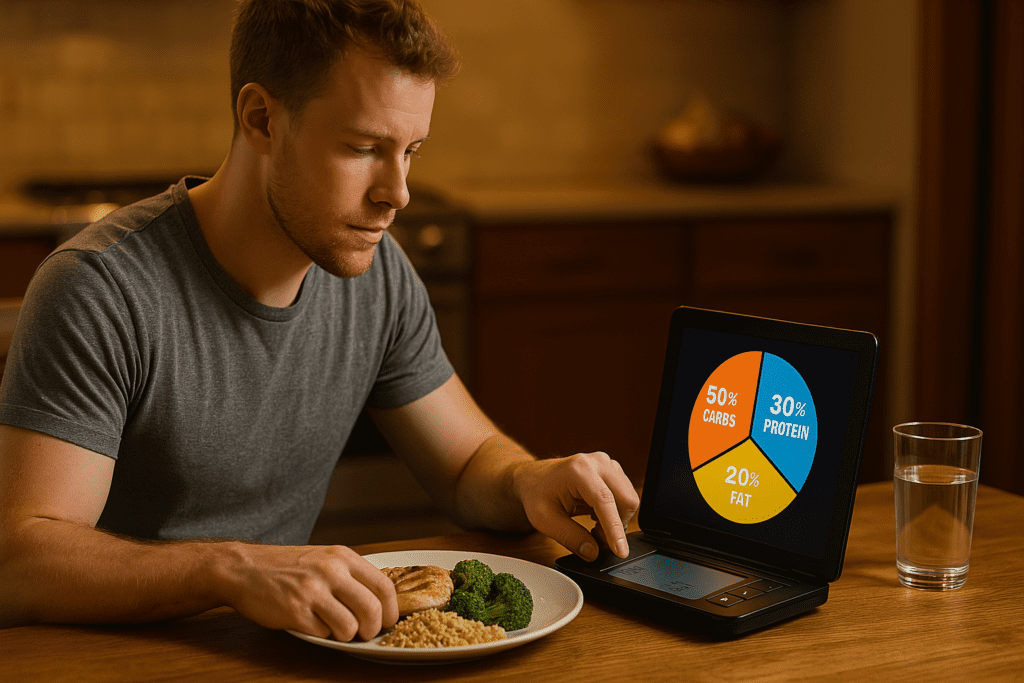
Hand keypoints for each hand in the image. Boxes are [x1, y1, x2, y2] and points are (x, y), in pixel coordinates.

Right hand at [214, 543, 398, 640]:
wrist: (244, 568)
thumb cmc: (286, 566)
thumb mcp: (324, 558)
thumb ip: (350, 575)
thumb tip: (379, 602)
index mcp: (342, 557)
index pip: (384, 585)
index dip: (391, 610)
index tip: (388, 621)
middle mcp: (331, 571)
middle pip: (372, 610)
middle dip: (372, 629)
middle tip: (364, 633)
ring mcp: (312, 591)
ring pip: (350, 627)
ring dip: (346, 635)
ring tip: (333, 627)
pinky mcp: (295, 611)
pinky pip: (323, 634)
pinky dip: (321, 634)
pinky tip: (310, 623)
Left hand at [513, 452, 639, 561]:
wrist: (535, 478)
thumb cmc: (537, 493)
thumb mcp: (545, 520)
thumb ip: (571, 538)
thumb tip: (593, 552)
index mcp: (579, 470)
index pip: (605, 501)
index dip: (615, 528)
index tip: (620, 551)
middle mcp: (597, 463)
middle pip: (626, 500)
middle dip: (617, 526)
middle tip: (596, 538)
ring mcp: (607, 465)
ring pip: (629, 500)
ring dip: (616, 521)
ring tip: (593, 526)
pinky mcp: (613, 471)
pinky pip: (625, 497)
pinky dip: (615, 514)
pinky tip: (596, 517)